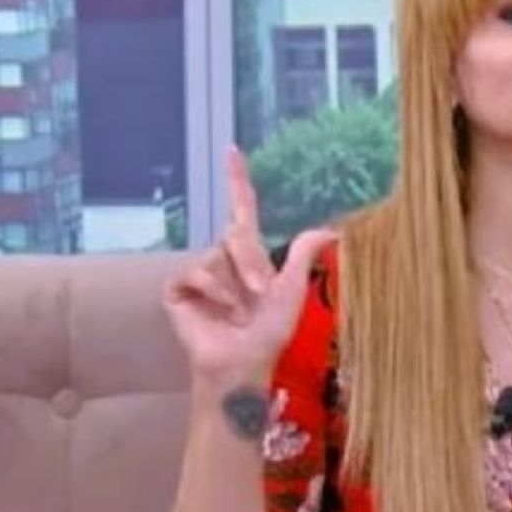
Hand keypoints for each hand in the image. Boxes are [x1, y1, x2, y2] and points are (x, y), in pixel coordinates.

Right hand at [163, 147, 335, 388]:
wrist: (242, 361)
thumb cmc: (268, 332)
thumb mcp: (292, 290)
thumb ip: (303, 255)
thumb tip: (332, 229)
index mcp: (249, 254)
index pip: (242, 208)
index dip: (237, 180)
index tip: (233, 150)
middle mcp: (223, 256)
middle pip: (237, 233)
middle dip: (253, 264)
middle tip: (261, 294)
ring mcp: (200, 270)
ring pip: (220, 253)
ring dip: (237, 284)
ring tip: (240, 310)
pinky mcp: (179, 285)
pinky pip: (200, 272)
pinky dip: (216, 292)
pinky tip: (220, 312)